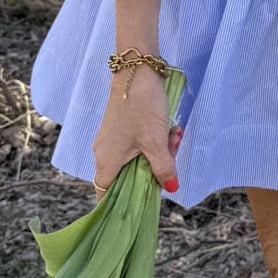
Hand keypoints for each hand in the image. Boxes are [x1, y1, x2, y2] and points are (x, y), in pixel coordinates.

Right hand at [92, 62, 179, 196]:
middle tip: (171, 155)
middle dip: (154, 171)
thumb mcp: (157, 142)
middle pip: (128, 177)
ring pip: (137, 159)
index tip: (140, 205)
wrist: (136, 71)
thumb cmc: (142, 107)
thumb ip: (163, 168)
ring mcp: (112, 140)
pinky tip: (171, 130)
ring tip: (174, 137)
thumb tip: (171, 188)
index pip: (106, 194)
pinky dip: (155, 141)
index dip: (120, 204)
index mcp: (107, 161)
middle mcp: (104, 153)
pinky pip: (138, 145)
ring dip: (159, 153)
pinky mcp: (121, 128)